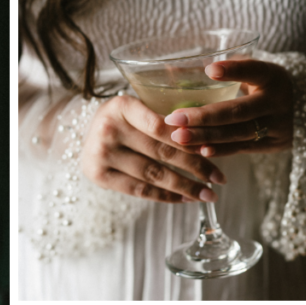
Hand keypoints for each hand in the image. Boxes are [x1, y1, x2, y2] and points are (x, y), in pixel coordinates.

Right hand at [81, 94, 224, 202]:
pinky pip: (138, 190)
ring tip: (207, 194)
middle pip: (160, 152)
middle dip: (195, 166)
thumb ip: (165, 115)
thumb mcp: (139, 106)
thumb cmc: (123, 119)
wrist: (85, 132)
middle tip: (220, 178)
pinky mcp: (98, 175)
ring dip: (184, 186)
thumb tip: (209, 139)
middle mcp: (108, 129)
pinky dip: (164, 196)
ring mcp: (100, 154)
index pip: (161, 126)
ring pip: (152, 174)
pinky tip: (184, 198)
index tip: (215, 150)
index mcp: (121, 106)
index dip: (190, 140)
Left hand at [164, 59, 292, 155]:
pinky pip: (241, 148)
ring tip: (178, 137)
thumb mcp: (256, 74)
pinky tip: (198, 150)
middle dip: (204, 116)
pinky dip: (219, 150)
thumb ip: (224, 70)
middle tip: (174, 118)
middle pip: (238, 111)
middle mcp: (277, 101)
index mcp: (273, 77)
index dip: (234, 71)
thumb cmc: (267, 87)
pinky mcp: (271, 145)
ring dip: (205, 137)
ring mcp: (276, 125)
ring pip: (237, 133)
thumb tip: (171, 69)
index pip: (255, 71)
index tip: (209, 70)